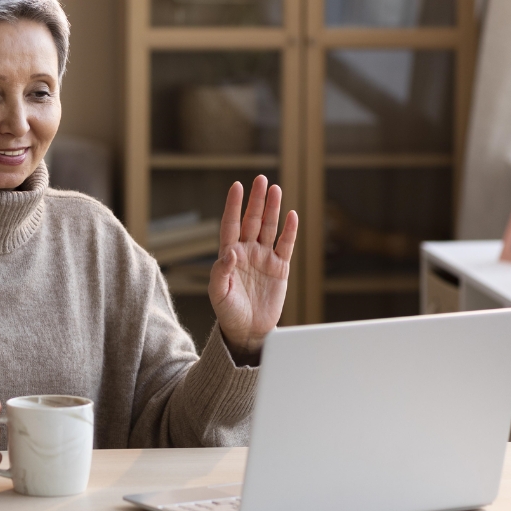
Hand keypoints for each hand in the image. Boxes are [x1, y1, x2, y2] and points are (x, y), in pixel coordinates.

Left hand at [209, 175, 297, 358]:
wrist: (248, 331)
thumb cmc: (228, 312)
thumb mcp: (219, 294)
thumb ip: (221, 272)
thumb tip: (230, 253)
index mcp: (229, 255)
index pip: (231, 224)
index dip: (233, 206)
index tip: (237, 186)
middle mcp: (247, 252)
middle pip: (252, 220)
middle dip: (256, 200)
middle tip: (261, 179)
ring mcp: (264, 258)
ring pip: (269, 228)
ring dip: (272, 209)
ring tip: (275, 189)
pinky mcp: (280, 268)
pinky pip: (285, 245)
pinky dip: (289, 231)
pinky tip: (292, 215)